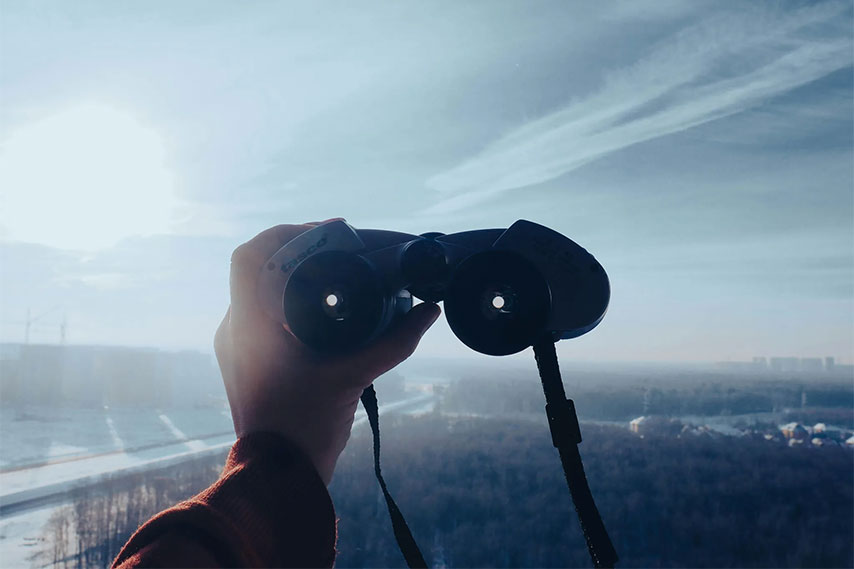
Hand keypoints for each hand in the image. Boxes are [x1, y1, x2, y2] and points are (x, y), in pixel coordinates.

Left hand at [214, 221, 439, 484]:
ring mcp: (238, 347)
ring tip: (338, 278)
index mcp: (251, 324)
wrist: (277, 477)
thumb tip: (429, 311)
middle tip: (343, 253)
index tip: (327, 235)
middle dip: (302, 254)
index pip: (251, 255)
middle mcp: (237, 329)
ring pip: (262, 293)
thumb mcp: (354, 377)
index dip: (288, 233)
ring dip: (297, 280)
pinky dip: (294, 306)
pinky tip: (326, 312)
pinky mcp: (246, 363)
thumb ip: (394, 342)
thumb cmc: (305, 427)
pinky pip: (265, 317)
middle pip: (261, 269)